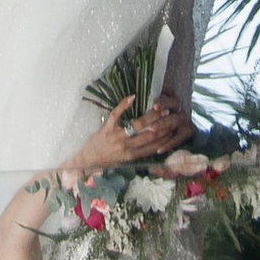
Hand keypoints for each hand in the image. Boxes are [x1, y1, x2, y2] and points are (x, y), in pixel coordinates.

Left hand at [76, 97, 190, 174]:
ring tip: (159, 108)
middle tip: (171, 115)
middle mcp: (126, 147)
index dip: (165, 138)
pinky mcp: (107, 128)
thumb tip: (153, 146)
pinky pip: (117, 114)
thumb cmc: (106, 161)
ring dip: (150, 116)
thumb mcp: (123, 162)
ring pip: (137, 125)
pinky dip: (124, 104)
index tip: (173, 130)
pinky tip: (133, 97)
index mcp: (132, 156)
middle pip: (150, 135)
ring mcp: (117, 136)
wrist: (86, 160)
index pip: (153, 147)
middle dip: (162, 125)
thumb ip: (137, 154)